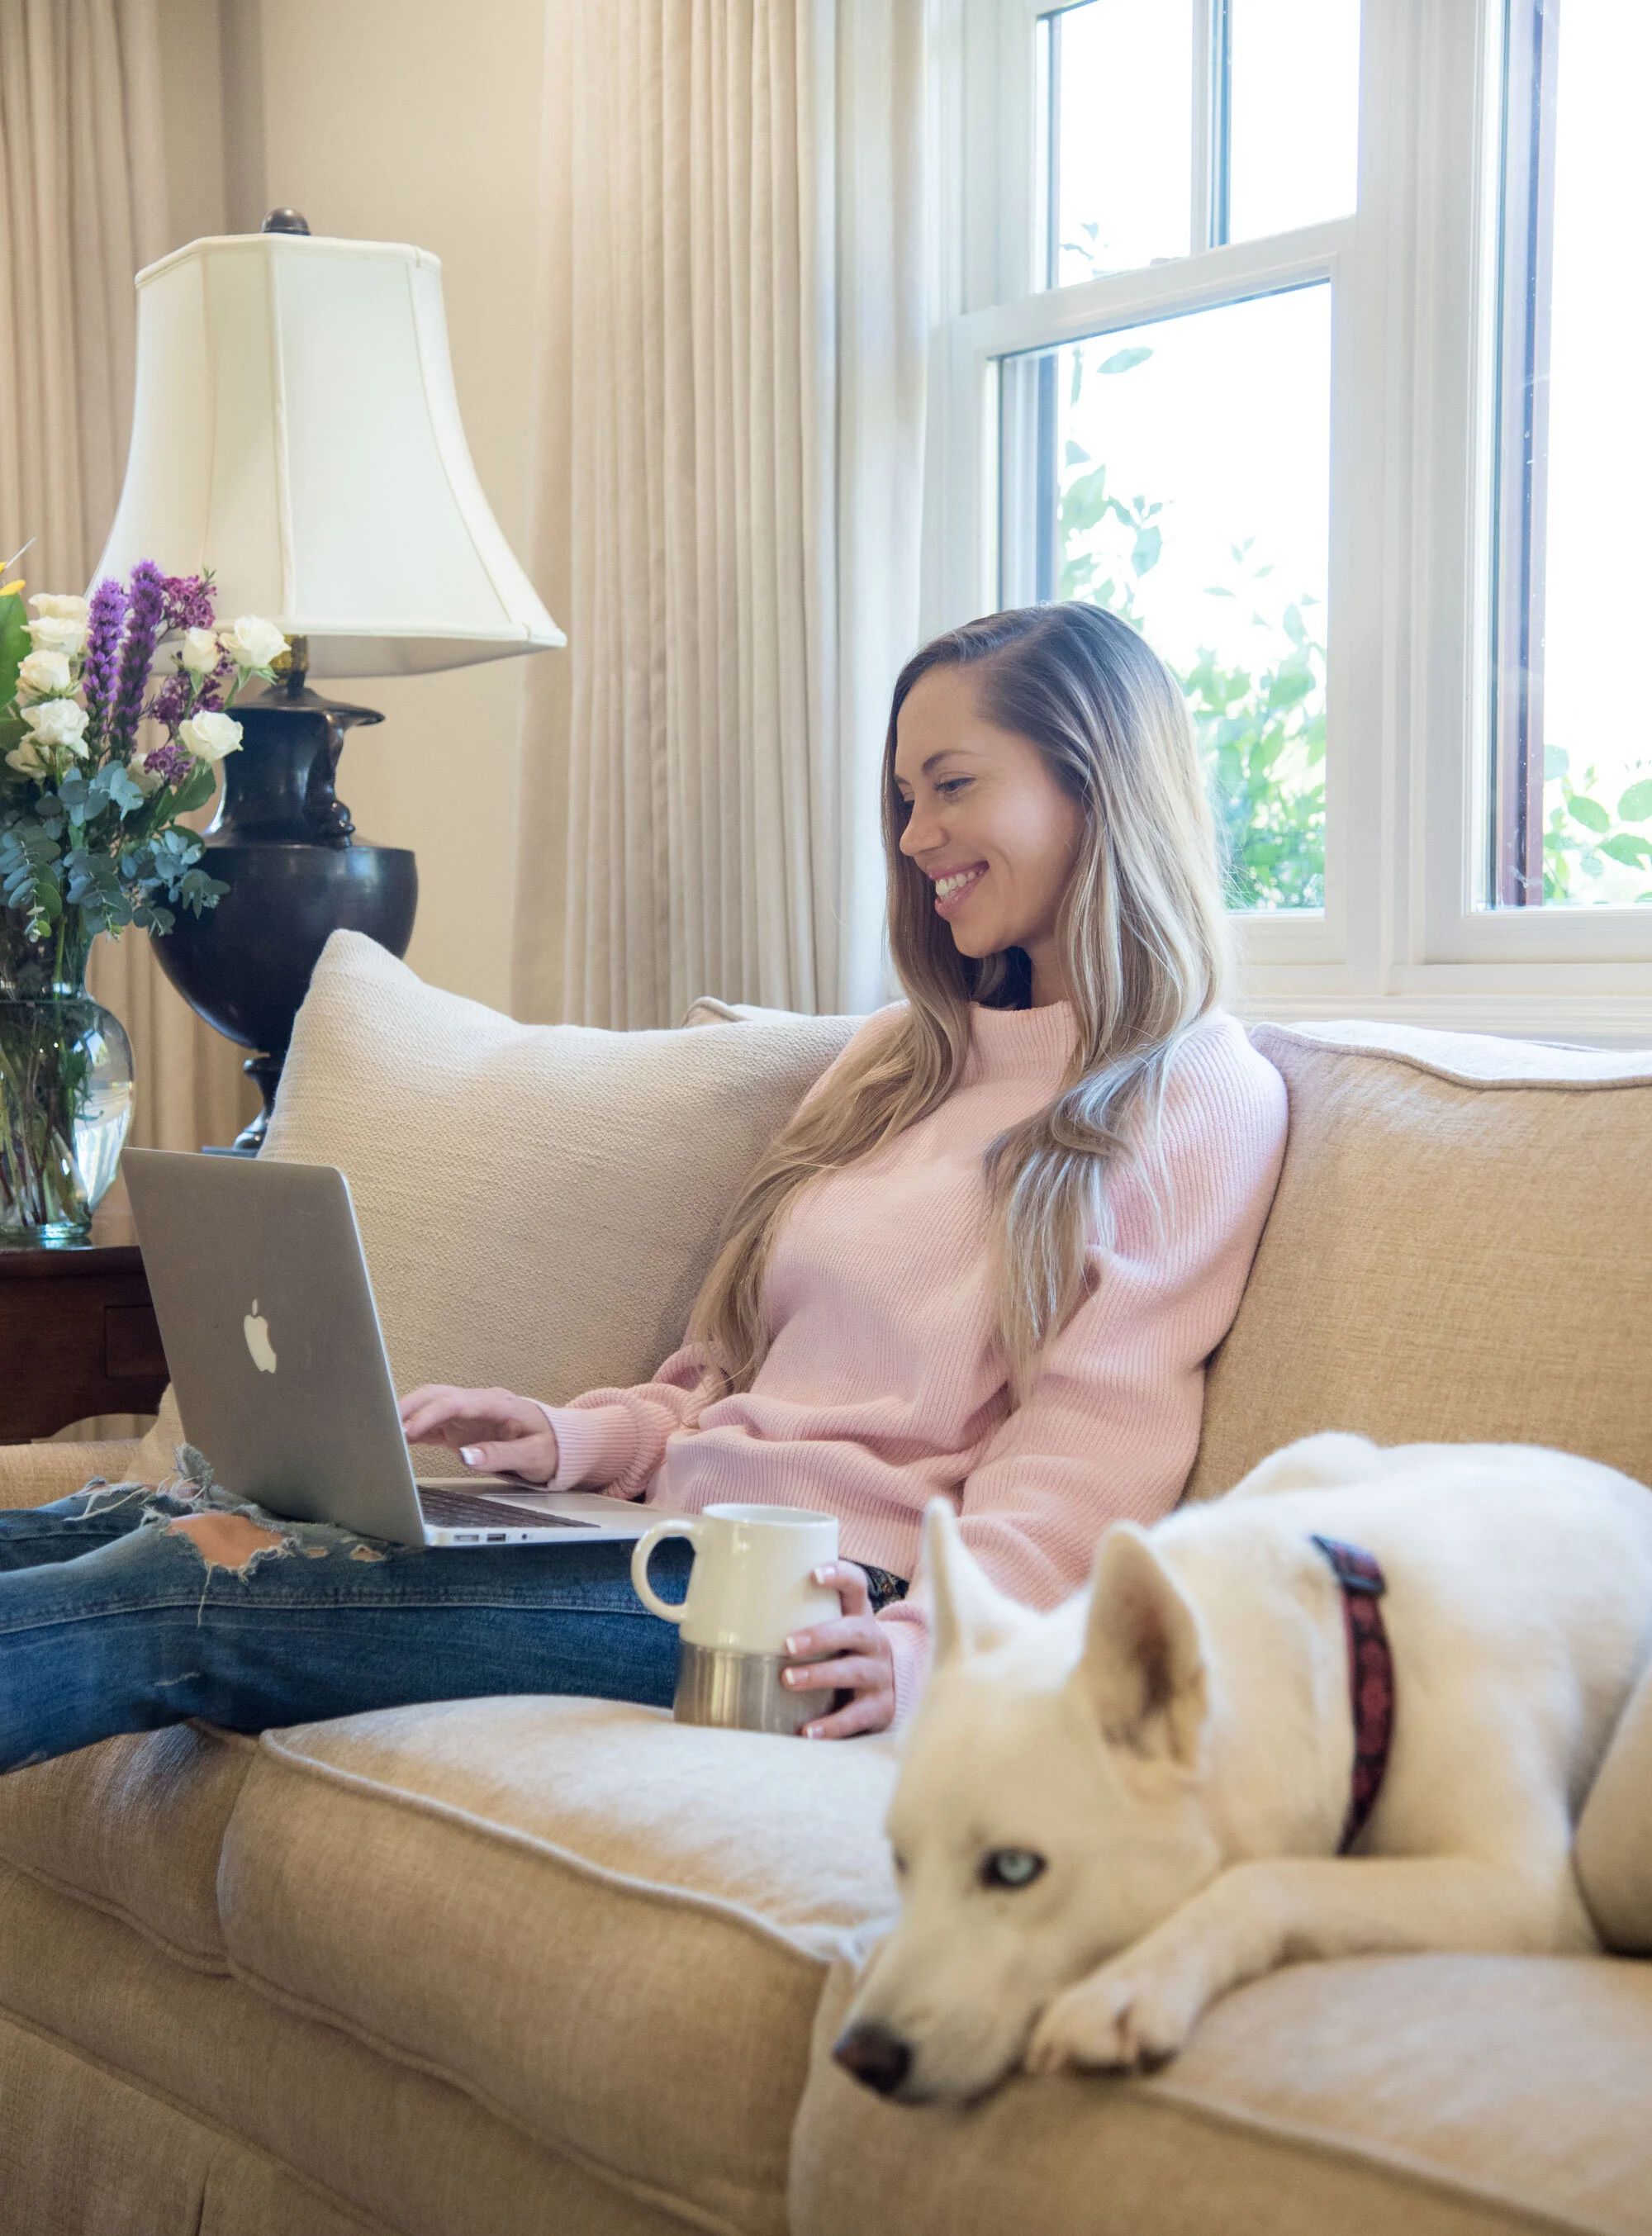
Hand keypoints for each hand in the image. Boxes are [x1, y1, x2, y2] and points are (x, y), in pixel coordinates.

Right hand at [398, 1385, 559, 1483]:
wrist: (560, 1443)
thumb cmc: (551, 1447)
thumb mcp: (533, 1455)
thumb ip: (500, 1455)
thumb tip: (466, 1456)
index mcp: (497, 1403)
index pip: (456, 1401)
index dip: (429, 1414)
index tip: (409, 1430)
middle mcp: (479, 1402)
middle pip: (436, 1395)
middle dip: (408, 1408)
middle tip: (383, 1429)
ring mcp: (469, 1413)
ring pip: (430, 1404)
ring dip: (407, 1415)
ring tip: (383, 1435)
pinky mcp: (463, 1426)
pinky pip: (433, 1422)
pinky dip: (414, 1429)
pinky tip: (397, 1441)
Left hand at [782, 1561, 895, 1738]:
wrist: (891, 1686)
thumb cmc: (845, 1652)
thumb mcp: (836, 1629)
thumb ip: (802, 1616)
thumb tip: (729, 1608)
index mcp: (860, 1616)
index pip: (857, 1585)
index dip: (840, 1575)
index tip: (813, 1574)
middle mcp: (874, 1642)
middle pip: (855, 1631)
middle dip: (821, 1636)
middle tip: (788, 1644)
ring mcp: (880, 1675)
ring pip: (854, 1671)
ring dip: (820, 1675)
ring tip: (788, 1680)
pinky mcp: (880, 1707)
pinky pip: (857, 1716)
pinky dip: (832, 1725)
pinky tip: (807, 1732)